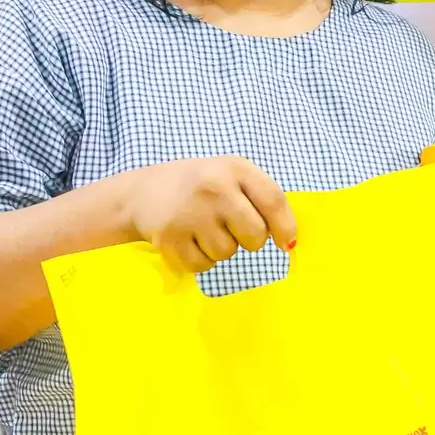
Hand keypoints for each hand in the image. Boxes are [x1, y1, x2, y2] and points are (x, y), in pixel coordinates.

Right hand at [117, 156, 297, 273]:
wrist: (143, 192)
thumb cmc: (199, 186)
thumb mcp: (230, 176)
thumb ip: (262, 200)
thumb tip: (290, 242)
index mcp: (234, 168)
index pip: (274, 201)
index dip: (285, 227)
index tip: (287, 243)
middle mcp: (213, 187)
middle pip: (255, 235)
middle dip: (249, 239)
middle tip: (230, 226)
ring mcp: (189, 212)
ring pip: (228, 253)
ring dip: (220, 248)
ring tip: (202, 228)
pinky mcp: (169, 237)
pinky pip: (202, 265)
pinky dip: (199, 259)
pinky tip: (188, 239)